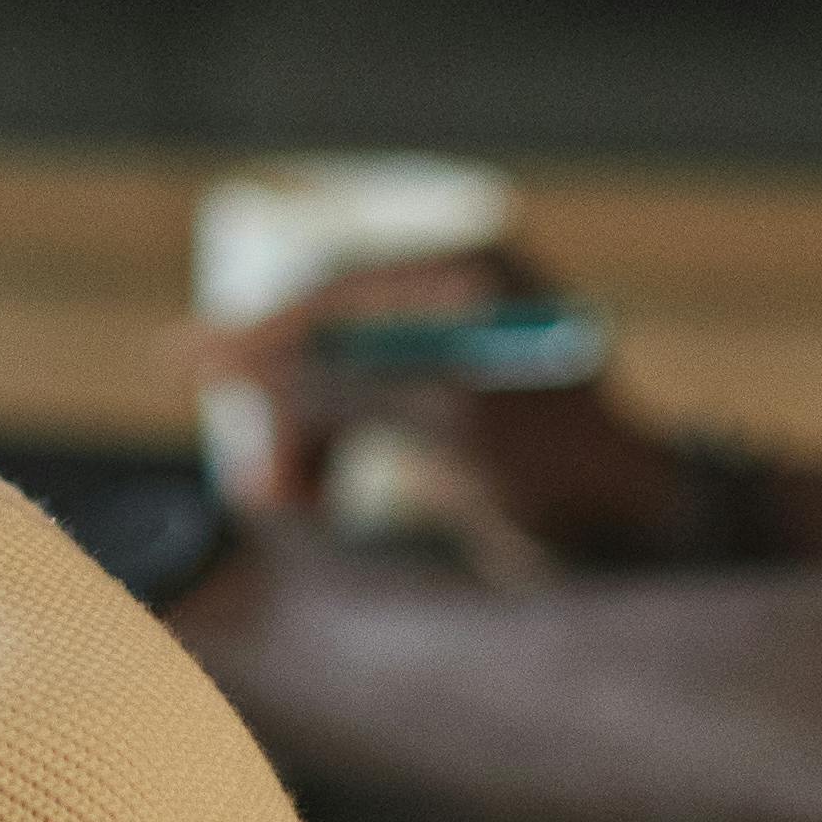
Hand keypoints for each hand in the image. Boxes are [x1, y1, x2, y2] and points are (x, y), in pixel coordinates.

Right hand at [192, 251, 686, 569]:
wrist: (642, 549)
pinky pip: (348, 419)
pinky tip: (307, 497)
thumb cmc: (566, 473)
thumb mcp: (444, 418)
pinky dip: (323, 458)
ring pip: (327, 386)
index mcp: (473, 271)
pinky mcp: (438, 414)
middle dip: (286, 410)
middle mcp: (457, 300)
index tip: (179, 363)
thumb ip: (332, 381)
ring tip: (288, 503)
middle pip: (323, 338)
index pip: (337, 290)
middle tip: (266, 489)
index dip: (258, 335)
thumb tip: (218, 357)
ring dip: (298, 444)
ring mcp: (447, 356)